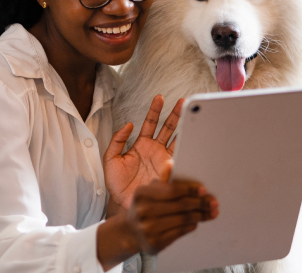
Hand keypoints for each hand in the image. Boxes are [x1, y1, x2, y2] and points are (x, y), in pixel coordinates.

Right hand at [96, 180, 217, 269]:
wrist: (131, 232)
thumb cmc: (145, 206)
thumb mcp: (149, 191)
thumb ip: (163, 180)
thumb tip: (171, 164)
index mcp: (142, 193)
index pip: (172, 190)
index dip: (190, 189)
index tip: (204, 190)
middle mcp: (143, 211)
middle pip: (181, 205)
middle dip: (201, 203)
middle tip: (214, 203)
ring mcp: (148, 229)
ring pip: (183, 219)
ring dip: (200, 215)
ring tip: (211, 212)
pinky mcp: (155, 243)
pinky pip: (180, 232)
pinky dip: (192, 226)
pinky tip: (197, 222)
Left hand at [104, 95, 183, 212]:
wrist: (124, 203)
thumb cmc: (117, 183)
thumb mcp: (111, 159)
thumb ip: (117, 141)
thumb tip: (128, 125)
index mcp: (142, 144)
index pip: (150, 123)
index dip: (155, 110)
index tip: (159, 98)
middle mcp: (155, 150)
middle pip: (168, 127)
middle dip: (175, 114)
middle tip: (183, 102)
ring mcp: (164, 159)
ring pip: (177, 139)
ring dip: (184, 128)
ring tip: (190, 115)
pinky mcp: (169, 171)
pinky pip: (178, 158)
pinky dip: (183, 150)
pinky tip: (188, 141)